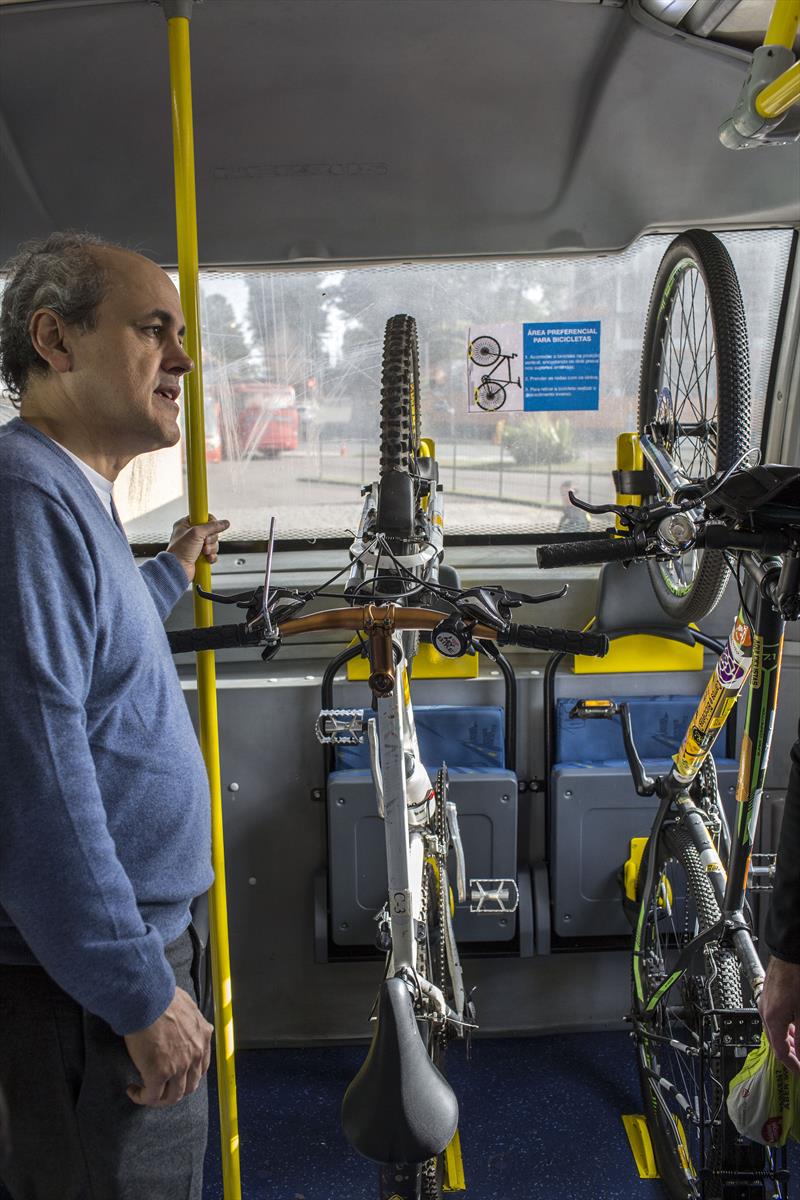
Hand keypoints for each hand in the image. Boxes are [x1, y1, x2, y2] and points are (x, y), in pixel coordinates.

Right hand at [124, 986, 212, 1106]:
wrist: (147, 999)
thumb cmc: (161, 996)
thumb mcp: (186, 1004)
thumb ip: (189, 1017)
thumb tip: (184, 1018)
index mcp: (203, 1035)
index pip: (202, 1066)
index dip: (188, 1074)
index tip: (176, 1075)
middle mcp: (196, 1054)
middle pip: (190, 1085)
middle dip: (176, 1090)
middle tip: (162, 1087)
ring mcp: (179, 1066)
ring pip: (173, 1096)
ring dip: (159, 1098)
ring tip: (146, 1093)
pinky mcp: (159, 1074)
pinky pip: (151, 1096)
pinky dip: (141, 1097)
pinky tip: (133, 1090)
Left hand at [167, 514, 229, 582]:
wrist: (177, 569)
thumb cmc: (179, 551)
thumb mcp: (196, 533)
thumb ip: (212, 526)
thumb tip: (224, 523)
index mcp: (185, 525)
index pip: (204, 518)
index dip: (210, 523)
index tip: (211, 527)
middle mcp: (191, 535)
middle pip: (211, 531)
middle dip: (211, 539)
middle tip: (204, 542)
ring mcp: (196, 546)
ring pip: (213, 543)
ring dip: (211, 548)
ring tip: (204, 552)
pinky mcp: (200, 556)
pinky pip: (212, 554)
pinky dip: (211, 556)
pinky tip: (206, 558)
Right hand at [758, 955, 799, 1073]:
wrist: (789, 952)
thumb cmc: (797, 977)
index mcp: (772, 1018)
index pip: (781, 1053)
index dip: (794, 1066)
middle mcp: (764, 1011)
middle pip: (776, 1042)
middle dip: (791, 1054)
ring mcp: (764, 1002)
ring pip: (775, 1030)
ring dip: (789, 1040)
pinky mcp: (768, 995)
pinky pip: (774, 1018)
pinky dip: (786, 1027)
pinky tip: (795, 1026)